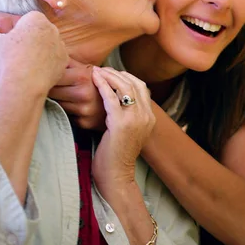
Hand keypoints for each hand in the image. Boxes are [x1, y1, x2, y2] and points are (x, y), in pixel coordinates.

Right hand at [0, 11, 68, 94]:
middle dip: (30, 40)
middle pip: (38, 32)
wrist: (25, 82)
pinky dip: (49, 63)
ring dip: (40, 51)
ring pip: (48, 45)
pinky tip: (38, 70)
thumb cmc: (9, 58)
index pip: (26, 21)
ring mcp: (61, 44)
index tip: (11, 43)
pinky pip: (56, 59)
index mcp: (36, 18)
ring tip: (27, 63)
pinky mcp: (65, 60)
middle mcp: (52, 28)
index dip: (17, 32)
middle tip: (18, 54)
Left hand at [48, 58, 105, 129]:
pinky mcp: (83, 123)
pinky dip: (64, 111)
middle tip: (48, 86)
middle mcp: (83, 94)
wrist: (119, 103)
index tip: (45, 75)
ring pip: (57, 104)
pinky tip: (70, 106)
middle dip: (49, 88)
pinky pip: (65, 115)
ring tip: (61, 95)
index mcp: (83, 77)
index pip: (53, 76)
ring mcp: (83, 110)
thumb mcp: (87, 68)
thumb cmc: (98, 83)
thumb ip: (68, 62)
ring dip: (56, 100)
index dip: (48, 76)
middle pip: (52, 92)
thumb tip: (49, 54)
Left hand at [91, 67, 154, 196]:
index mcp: (150, 117)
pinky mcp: (121, 124)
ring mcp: (135, 120)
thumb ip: (128, 114)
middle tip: (102, 68)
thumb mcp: (128, 131)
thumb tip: (117, 96)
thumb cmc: (115, 155)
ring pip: (124, 87)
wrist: (115, 176)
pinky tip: (94, 79)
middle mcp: (146, 116)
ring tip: (96, 71)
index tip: (112, 72)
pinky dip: (102, 85)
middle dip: (117, 73)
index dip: (127, 76)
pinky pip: (112, 97)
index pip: (142, 87)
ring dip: (109, 76)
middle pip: (134, 84)